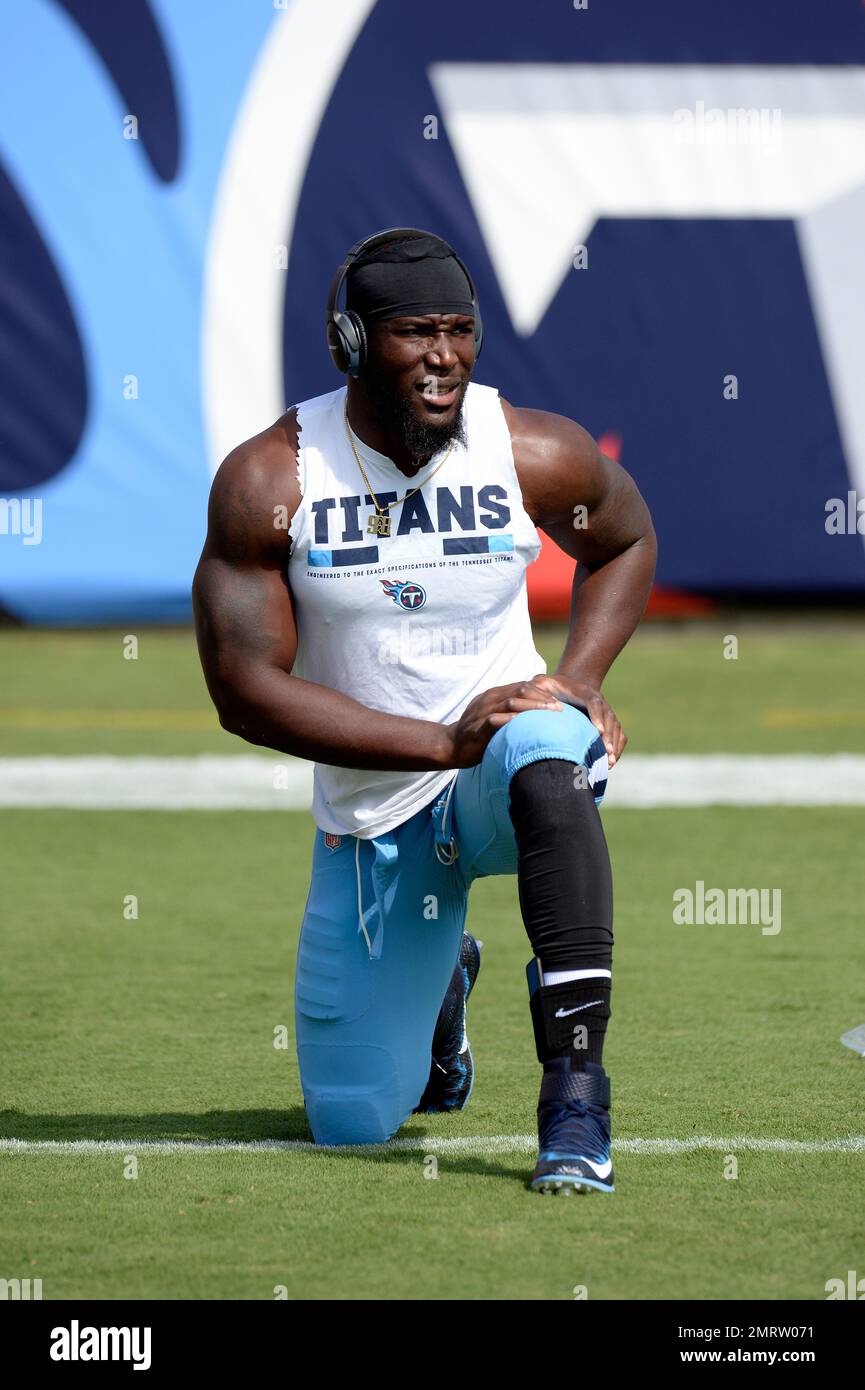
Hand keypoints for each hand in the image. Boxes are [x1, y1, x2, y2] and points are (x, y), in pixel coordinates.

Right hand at [444, 678, 563, 767]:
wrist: (451, 745)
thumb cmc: (478, 733)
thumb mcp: (494, 716)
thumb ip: (510, 711)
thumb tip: (536, 714)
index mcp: (495, 694)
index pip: (523, 686)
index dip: (542, 692)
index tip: (559, 702)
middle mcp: (490, 699)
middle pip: (521, 690)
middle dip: (543, 698)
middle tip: (560, 708)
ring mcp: (483, 711)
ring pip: (512, 702)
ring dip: (534, 706)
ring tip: (550, 713)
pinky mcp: (478, 727)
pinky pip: (497, 720)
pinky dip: (513, 720)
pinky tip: (528, 724)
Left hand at [529, 673, 626, 767]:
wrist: (567, 686)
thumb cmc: (551, 688)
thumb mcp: (542, 684)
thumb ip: (538, 686)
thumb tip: (535, 692)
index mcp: (584, 692)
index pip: (594, 703)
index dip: (597, 716)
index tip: (599, 731)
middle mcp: (600, 701)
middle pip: (609, 718)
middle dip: (609, 736)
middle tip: (607, 752)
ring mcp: (607, 712)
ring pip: (616, 728)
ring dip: (614, 744)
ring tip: (610, 762)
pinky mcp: (610, 722)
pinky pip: (619, 735)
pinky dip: (618, 748)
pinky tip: (610, 763)